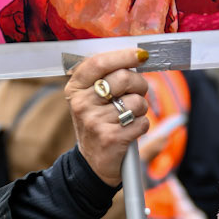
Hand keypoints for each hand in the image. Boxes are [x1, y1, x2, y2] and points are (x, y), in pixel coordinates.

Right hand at [65, 48, 151, 187]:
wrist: (94, 163)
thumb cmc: (98, 123)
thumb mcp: (91, 98)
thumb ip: (107, 77)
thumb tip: (136, 57)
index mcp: (75, 89)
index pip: (99, 63)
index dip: (123, 56)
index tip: (141, 54)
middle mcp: (81, 104)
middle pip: (124, 78)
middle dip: (140, 84)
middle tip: (138, 92)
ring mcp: (95, 121)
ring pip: (136, 101)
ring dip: (141, 108)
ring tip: (130, 116)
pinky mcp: (111, 138)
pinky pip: (142, 122)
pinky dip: (142, 125)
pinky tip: (130, 131)